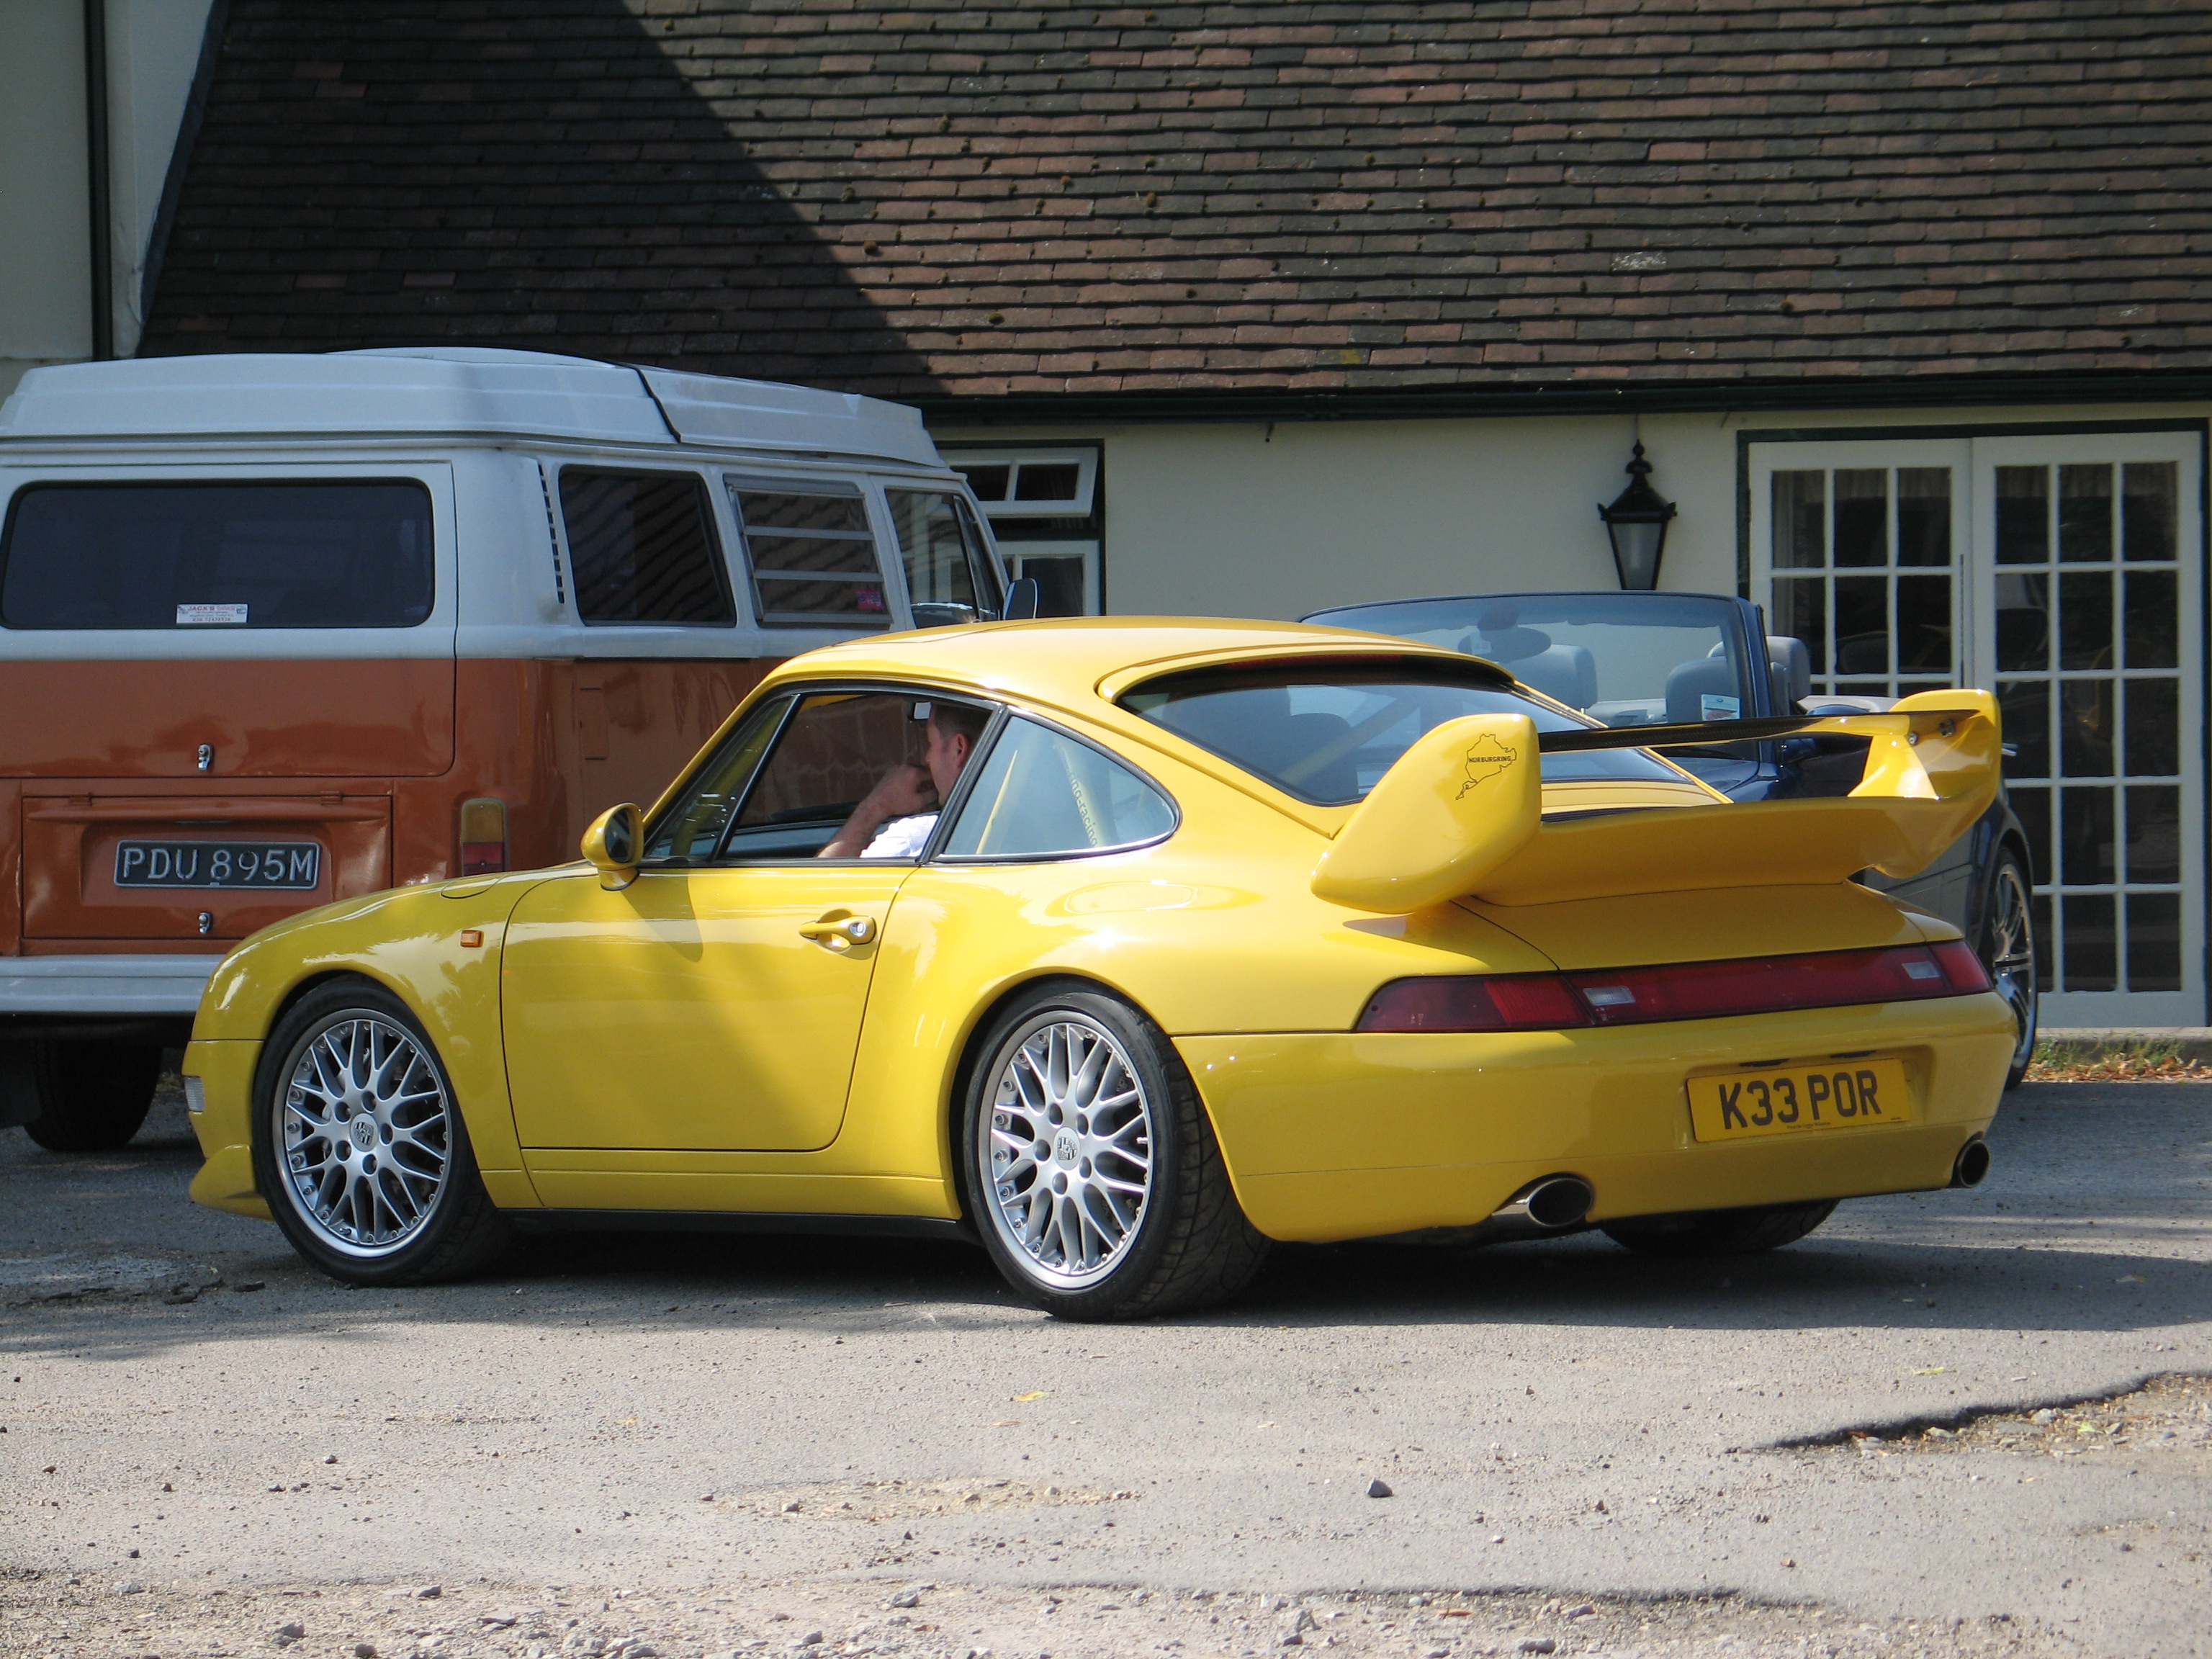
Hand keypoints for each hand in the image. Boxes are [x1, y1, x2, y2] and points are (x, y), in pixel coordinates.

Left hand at [818, 762, 937, 856]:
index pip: (932, 773)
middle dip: (927, 779)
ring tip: (919, 789)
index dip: (937, 780)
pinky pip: (905, 772)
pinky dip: (909, 777)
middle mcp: (906, 765)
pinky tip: (908, 788)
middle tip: (930, 789)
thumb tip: (940, 791)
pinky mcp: (891, 770)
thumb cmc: (898, 804)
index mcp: (915, 771)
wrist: (877, 804)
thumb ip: (932, 795)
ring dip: (918, 778)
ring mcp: (898, 767)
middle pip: (922, 770)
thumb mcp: (919, 801)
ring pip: (913, 771)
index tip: (939, 787)